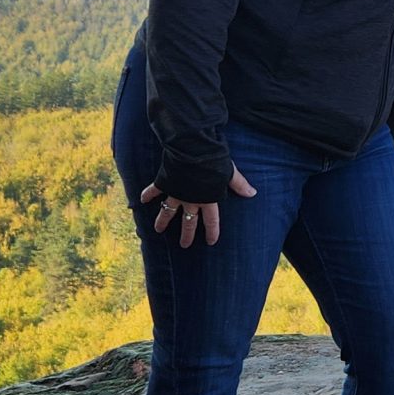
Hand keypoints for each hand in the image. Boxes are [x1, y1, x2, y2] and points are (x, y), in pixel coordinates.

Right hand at [140, 168, 257, 247]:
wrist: (192, 149)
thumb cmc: (213, 160)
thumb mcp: (229, 172)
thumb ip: (239, 184)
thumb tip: (252, 193)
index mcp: (208, 199)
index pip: (211, 221)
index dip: (212, 232)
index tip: (211, 242)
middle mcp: (190, 199)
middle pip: (188, 221)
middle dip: (187, 234)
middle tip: (184, 245)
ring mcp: (175, 192)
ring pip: (168, 211)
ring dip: (162, 220)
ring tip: (157, 230)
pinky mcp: (165, 181)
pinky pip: (154, 190)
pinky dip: (147, 194)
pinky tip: (141, 200)